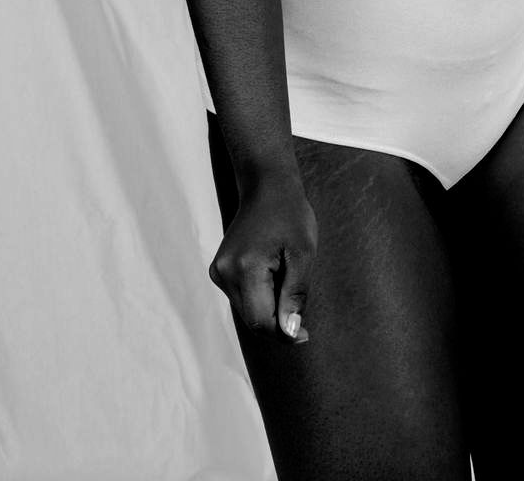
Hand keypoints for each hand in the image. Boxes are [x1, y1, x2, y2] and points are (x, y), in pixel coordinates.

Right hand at [207, 171, 316, 343]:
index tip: (305, 335)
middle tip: (300, 302)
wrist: (267, 187)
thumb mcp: (303, 253)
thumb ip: (295, 294)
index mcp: (244, 268)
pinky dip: (260, 296)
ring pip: (247, 310)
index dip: (284, 333)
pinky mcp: (219, 270)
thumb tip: (289, 332)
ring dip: (270, 307)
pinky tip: (274, 273)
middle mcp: (224, 273)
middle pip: (252, 319)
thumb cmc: (291, 216)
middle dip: (278, 319)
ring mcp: (218, 272)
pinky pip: (242, 297)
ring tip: (286, 276)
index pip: (260, 321)